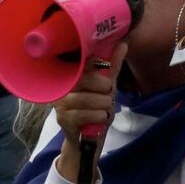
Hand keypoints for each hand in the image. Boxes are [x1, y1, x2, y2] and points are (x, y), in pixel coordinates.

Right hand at [51, 42, 124, 182]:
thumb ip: (113, 66)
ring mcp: (61, 103)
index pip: (83, 63)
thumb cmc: (96, 110)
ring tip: (104, 110)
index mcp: (72, 75)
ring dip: (103, 106)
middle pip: (86, 79)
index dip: (97, 66)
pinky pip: (86, 114)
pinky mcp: (63, 119)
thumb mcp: (107, 88)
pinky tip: (100, 118)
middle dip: (104, 89)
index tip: (107, 79)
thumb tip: (123, 43)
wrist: (87, 140)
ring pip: (88, 98)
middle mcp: (63, 86)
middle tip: (107, 97)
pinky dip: (99, 116)